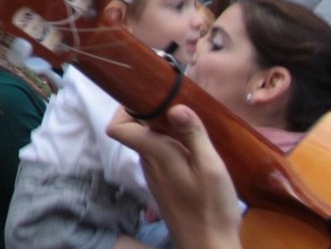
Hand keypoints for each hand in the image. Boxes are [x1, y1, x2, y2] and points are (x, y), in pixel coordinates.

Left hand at [106, 106, 240, 248]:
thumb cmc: (212, 209)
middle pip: (135, 130)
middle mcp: (148, 163)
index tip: (148, 96)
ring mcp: (155, 175)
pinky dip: (171, 146)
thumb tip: (175, 106)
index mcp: (154, 154)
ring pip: (148, 143)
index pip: (118, 126)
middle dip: (151, 113)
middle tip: (178, 105)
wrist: (209, 246)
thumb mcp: (210, 168)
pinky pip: (160, 156)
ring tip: (190, 124)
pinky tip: (193, 148)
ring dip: (163, 130)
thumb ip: (193, 136)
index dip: (125, 107)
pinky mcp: (165, 185)